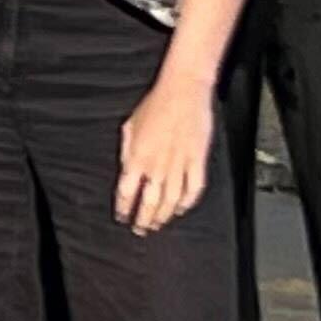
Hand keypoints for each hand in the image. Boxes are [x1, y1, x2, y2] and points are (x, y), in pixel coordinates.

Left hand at [114, 74, 212, 236]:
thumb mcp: (130, 126)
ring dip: (163, 215)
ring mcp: (180, 165)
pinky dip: (187, 202)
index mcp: (137, 157)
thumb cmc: (155, 104)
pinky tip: (181, 208)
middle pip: (149, 202)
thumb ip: (128, 151)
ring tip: (158, 224)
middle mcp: (158, 165)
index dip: (124, 207)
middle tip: (140, 228)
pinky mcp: (198, 161)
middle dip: (143, 219)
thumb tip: (126, 169)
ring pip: (171, 200)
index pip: (126, 191)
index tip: (122, 216)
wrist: (182, 92)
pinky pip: (193, 189)